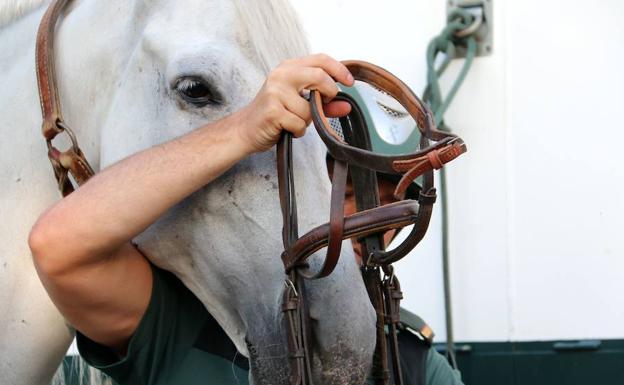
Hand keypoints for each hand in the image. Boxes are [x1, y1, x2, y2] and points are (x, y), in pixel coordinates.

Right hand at [236, 54, 354, 153]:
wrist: (245, 129)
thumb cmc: (274, 114)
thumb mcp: (300, 104)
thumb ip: (324, 104)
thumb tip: (346, 106)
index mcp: (288, 68)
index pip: (320, 59)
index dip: (339, 70)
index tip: (349, 82)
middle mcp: (281, 75)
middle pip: (319, 76)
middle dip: (329, 92)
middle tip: (327, 103)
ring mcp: (275, 92)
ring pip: (310, 109)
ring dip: (307, 121)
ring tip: (294, 121)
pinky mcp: (273, 111)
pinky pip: (300, 124)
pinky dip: (298, 131)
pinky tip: (287, 129)